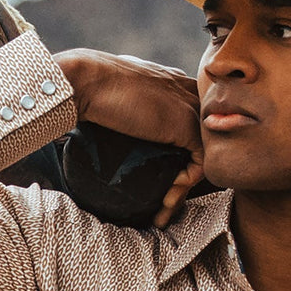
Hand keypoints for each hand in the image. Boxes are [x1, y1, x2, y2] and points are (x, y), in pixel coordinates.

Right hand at [55, 49, 203, 225]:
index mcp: (175, 83)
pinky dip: (183, 186)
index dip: (182, 154)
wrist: (87, 82)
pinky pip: (200, 164)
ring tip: (162, 208)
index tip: (162, 178)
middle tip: (165, 202)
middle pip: (202, 142)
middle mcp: (189, 93)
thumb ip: (136, 108)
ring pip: (204, 156)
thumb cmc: (93, 87)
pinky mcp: (188, 125)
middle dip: (187, 176)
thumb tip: (124, 127)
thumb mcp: (122, 94)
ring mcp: (191, 108)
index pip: (193, 123)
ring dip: (184, 189)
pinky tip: (163, 198)